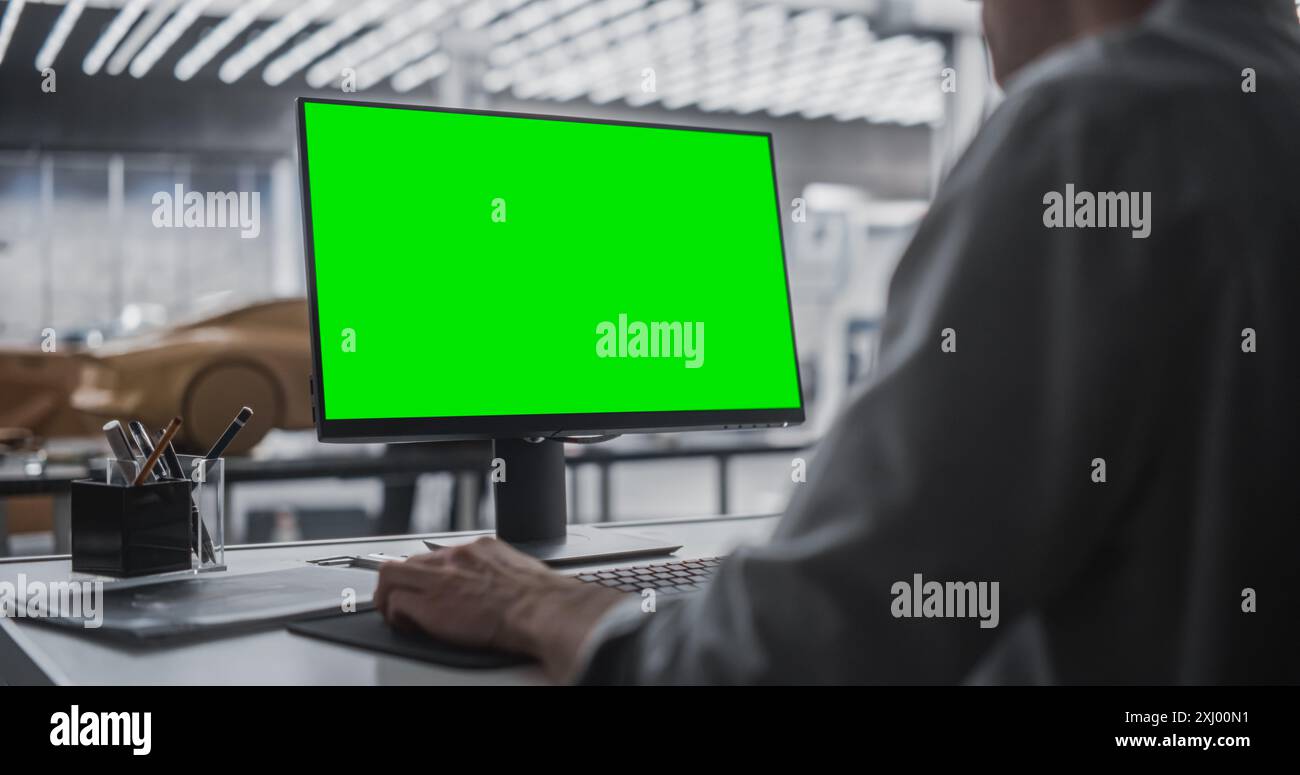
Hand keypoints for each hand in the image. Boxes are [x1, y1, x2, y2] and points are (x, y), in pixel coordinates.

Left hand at [374, 537, 623, 680]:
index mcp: (479, 549)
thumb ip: (499, 574)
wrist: (539, 610)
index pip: (438, 555)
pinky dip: (397, 616)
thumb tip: (500, 588)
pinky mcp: (429, 603)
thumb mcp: (520, 573)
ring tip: (397, 615)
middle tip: (403, 602)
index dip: (428, 575)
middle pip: (409, 561)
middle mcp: (455, 557)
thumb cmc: (540, 600)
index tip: (429, 588)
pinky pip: (396, 603)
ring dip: (389, 597)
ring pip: (390, 576)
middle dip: (403, 583)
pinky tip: (409, 627)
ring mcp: (439, 578)